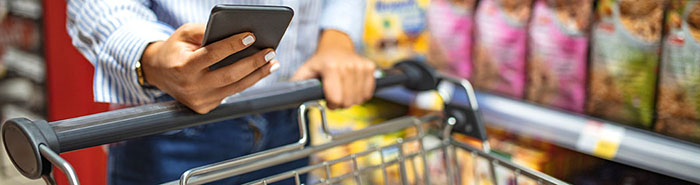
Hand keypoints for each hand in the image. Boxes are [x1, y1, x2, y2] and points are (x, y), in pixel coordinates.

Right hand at [141, 23, 279, 113]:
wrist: (158, 72)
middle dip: (253, 62)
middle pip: (229, 75)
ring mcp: (199, 100)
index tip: (251, 36)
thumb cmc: (176, 48)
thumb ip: (206, 30)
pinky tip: (259, 71)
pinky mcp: (205, 107)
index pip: (212, 55)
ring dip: (257, 75)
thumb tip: (237, 32)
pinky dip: (246, 81)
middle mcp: (191, 87)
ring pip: (235, 87)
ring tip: (273, 62)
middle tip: (271, 51)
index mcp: (182, 67)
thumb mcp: (185, 34)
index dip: (232, 45)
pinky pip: (231, 93)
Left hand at [291, 30, 375, 108]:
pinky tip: (352, 87)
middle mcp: (348, 65)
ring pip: (359, 99)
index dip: (331, 104)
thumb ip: (297, 85)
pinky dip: (360, 95)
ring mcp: (361, 66)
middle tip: (335, 95)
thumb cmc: (320, 62)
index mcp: (330, 67)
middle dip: (340, 103)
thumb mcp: (306, 70)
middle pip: (347, 101)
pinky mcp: (370, 67)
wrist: (337, 46)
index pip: (335, 99)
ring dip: (351, 99)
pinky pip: (368, 93)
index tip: (328, 100)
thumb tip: (285, 98)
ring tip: (343, 90)